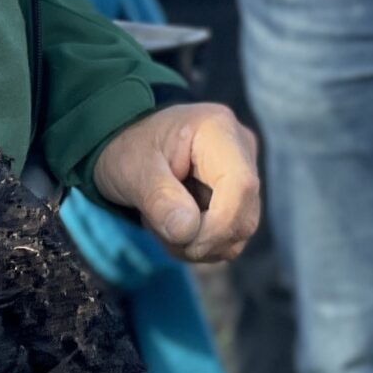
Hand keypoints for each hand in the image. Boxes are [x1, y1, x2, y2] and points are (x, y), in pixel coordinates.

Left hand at [93, 103, 261, 264]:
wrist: (127, 146)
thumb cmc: (128, 148)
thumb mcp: (132, 169)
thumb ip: (159, 198)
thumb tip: (187, 232)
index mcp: (217, 129)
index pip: (240, 185)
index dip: (218, 225)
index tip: (182, 239)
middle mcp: (241, 149)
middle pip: (243, 216)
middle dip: (201, 238)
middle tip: (157, 226)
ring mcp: (244, 174)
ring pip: (238, 232)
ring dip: (197, 243)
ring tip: (161, 220)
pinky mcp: (239, 198)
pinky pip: (230, 237)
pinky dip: (200, 243)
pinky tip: (174, 223)